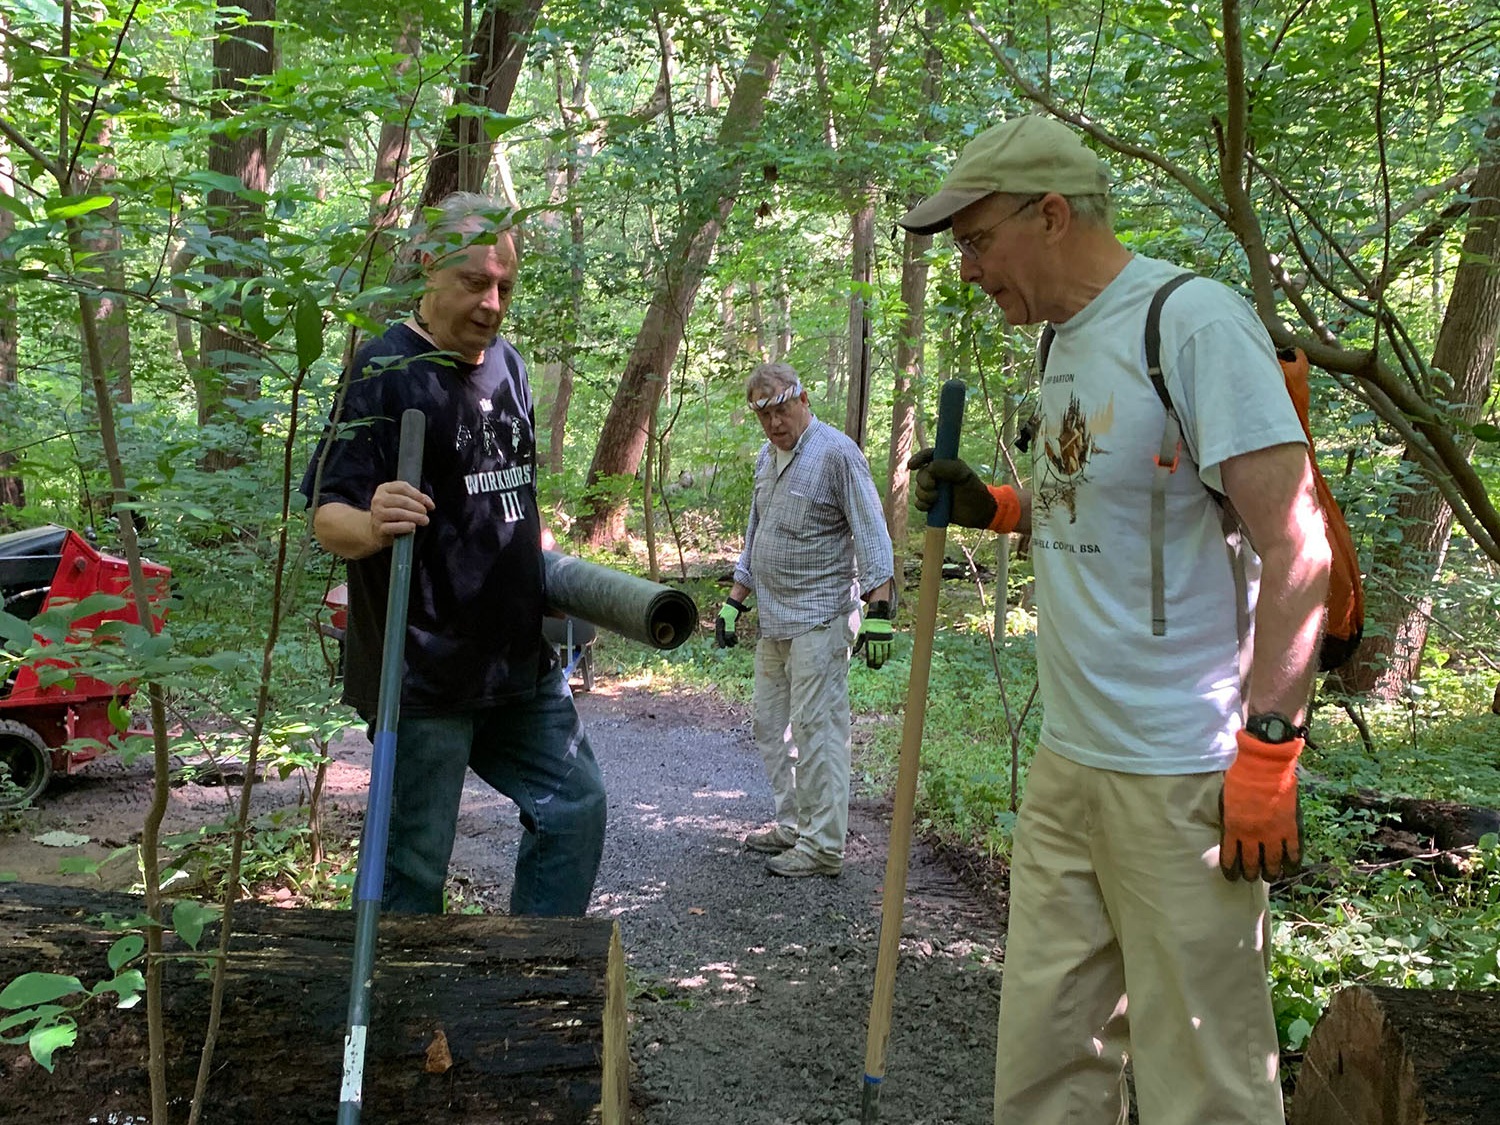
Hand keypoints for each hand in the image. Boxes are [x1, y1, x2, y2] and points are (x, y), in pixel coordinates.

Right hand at [369, 480, 432, 547]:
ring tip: (424, 521)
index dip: (418, 495)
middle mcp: (378, 500)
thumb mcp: (402, 502)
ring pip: (399, 513)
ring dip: (415, 517)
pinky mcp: (379, 528)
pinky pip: (394, 526)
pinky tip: (413, 527)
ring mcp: (377, 514)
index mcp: (384, 489)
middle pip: (403, 500)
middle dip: (418, 507)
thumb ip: (417, 499)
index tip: (428, 504)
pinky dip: (406, 526)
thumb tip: (430, 504)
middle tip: (425, 513)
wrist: (378, 531)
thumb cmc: (394, 514)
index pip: (403, 487)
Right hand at [715, 598, 746, 647]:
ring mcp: (725, 624)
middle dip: (726, 641)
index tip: (723, 647)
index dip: (721, 641)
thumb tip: (728, 638)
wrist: (734, 604)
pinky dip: (732, 635)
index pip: (719, 634)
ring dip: (730, 639)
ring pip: (726, 634)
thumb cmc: (731, 611)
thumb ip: (729, 628)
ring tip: (735, 643)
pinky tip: (736, 639)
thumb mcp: (730, 620)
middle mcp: (721, 624)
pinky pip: (730, 631)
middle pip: (722, 635)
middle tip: (731, 646)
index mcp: (719, 623)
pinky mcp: (729, 623)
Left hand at [853, 601, 893, 669]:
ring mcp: (885, 639)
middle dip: (877, 663)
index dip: (871, 661)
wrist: (878, 615)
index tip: (870, 665)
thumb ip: (858, 642)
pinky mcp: (890, 638)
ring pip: (885, 653)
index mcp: (870, 640)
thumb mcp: (861, 632)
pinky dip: (890, 654)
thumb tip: (853, 652)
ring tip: (881, 664)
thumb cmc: (868, 624)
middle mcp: (877, 640)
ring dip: (883, 660)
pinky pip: (891, 649)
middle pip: (878, 656)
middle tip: (876, 667)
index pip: (871, 654)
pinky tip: (888, 658)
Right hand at [907, 449, 997, 529]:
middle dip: (923, 481)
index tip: (911, 466)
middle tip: (933, 486)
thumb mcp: (964, 475)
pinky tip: (931, 506)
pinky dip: (922, 505)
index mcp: (946, 465)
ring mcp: (934, 491)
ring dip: (924, 494)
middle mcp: (938, 476)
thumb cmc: (974, 490)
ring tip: (936, 499)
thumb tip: (928, 467)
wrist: (979, 512)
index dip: (919, 458)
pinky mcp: (932, 505)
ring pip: (919, 490)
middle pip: (921, 474)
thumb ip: (948, 467)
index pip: (928, 456)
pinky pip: (919, 503)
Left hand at [1220, 729, 1303, 880]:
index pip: (1230, 859)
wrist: (1264, 766)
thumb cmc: (1240, 779)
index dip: (1231, 871)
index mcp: (1232, 829)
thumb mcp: (1226, 802)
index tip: (1233, 877)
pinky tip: (1290, 868)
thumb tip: (1232, 836)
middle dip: (1251, 874)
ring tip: (1270, 876)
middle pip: (1252, 865)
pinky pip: (1293, 853)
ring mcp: (1273, 834)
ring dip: (1271, 872)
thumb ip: (1230, 821)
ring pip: (1273, 864)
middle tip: (1252, 876)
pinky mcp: (1290, 828)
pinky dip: (1292, 863)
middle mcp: (1252, 836)